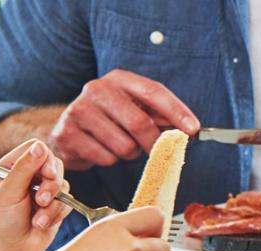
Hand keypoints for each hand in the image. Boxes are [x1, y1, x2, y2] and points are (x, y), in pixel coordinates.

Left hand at [0, 140, 69, 250]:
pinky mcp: (53, 209)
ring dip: (53, 203)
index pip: (35, 149)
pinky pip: (67, 203)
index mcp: (10, 168)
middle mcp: (28, 178)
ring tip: (38, 218)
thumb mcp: (8, 193)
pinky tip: (41, 224)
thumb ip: (24, 169)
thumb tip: (40, 147)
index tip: (45, 174)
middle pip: (54, 165)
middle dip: (52, 184)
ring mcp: (42, 193)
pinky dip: (56, 214)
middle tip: (42, 199)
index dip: (44, 159)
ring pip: (63, 185)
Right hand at [48, 69, 201, 170]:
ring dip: (129, 153)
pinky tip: (102, 151)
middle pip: (139, 123)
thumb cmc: (109, 120)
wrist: (67, 132)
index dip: (177, 112)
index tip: (193, 130)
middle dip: (154, 143)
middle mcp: (97, 89)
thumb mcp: (134, 110)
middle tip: (157, 151)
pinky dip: (110, 160)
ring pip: (124, 145)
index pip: (153, 92)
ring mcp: (79, 110)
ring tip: (120, 146)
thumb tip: (189, 129)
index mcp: (119, 79)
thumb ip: (160, 115)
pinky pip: (105, 157)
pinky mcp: (68, 134)